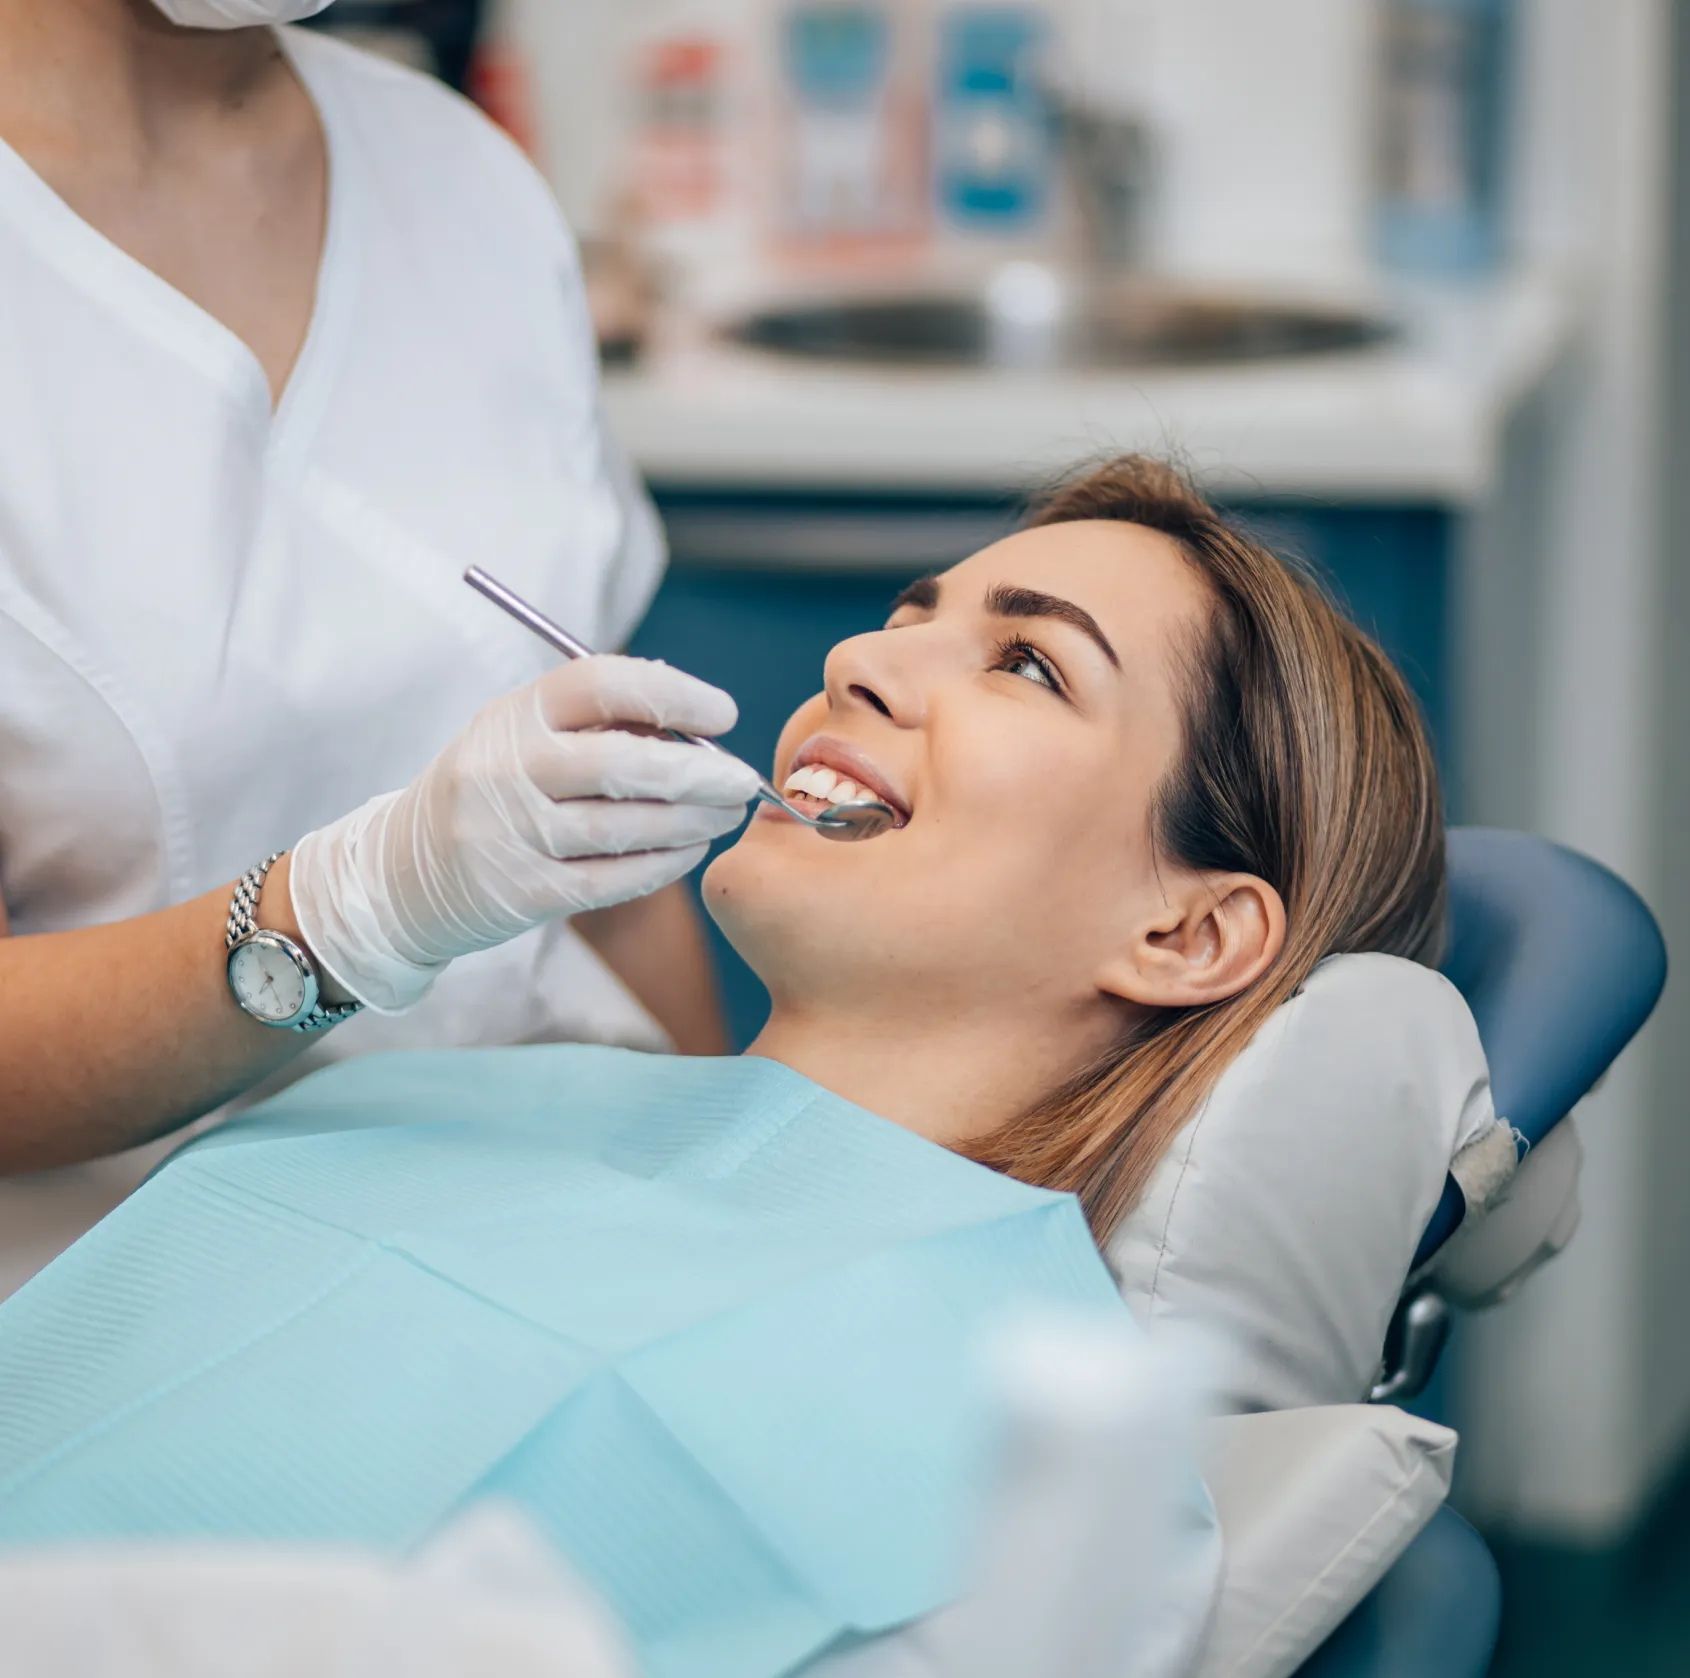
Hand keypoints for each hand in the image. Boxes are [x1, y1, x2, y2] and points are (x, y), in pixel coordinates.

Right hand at [289, 658, 760, 1011]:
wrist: (402, 874)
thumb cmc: (492, 789)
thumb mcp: (523, 736)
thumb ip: (598, 723)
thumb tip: (699, 723)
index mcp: (513, 713)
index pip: (599, 684)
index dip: (672, 694)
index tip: (724, 714)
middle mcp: (505, 769)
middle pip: (622, 764)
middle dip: (699, 773)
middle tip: (743, 780)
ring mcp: (510, 835)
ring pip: (624, 828)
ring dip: (691, 822)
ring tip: (725, 815)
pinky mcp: (521, 893)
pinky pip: (612, 879)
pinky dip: (662, 865)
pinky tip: (690, 851)